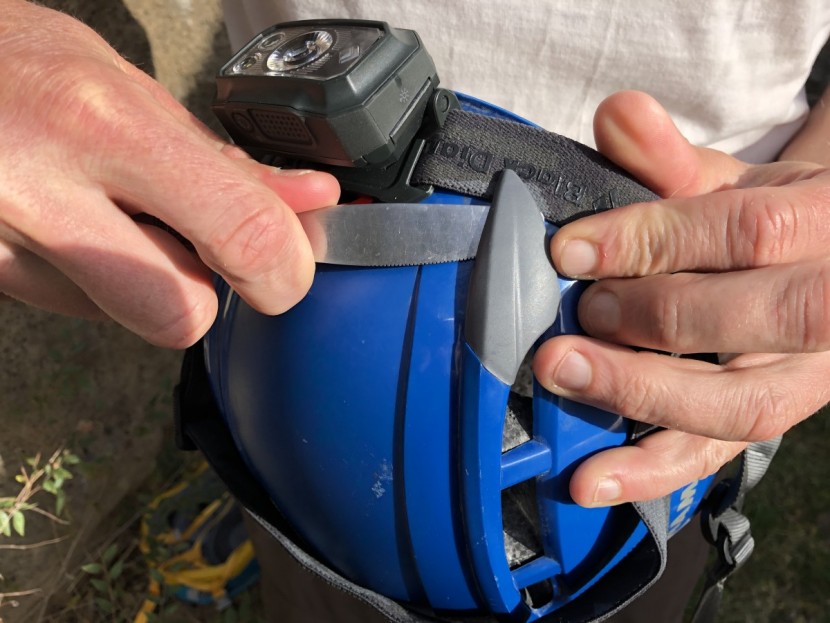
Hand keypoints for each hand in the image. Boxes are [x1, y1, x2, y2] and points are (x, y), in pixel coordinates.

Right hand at [0, 2, 338, 347]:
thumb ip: (225, 162)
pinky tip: (80, 230)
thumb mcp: (132, 91)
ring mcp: (5, 250)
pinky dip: (102, 284)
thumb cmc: (21, 66)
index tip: (290, 264)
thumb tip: (310, 203)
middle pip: (180, 314)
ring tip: (115, 215)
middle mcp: (42, 196)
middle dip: (208, 290)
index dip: (285, 267)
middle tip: (201, 241)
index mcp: (102, 126)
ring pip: (132, 321)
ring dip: (150, 282)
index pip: (239, 232)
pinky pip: (84, 312)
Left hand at [532, 91, 829, 506]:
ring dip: (644, 394)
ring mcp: (804, 377)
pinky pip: (717, 456)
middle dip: (656, 317)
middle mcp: (829, 308)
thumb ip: (668, 156)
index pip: (747, 232)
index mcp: (823, 226)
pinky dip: (649, 472)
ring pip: (741, 403)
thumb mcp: (727, 181)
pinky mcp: (768, 420)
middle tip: (578, 311)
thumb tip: (616, 114)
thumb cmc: (761, 219)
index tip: (570, 247)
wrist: (814, 263)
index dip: (653, 239)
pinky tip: (590, 480)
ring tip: (567, 378)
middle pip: (758, 320)